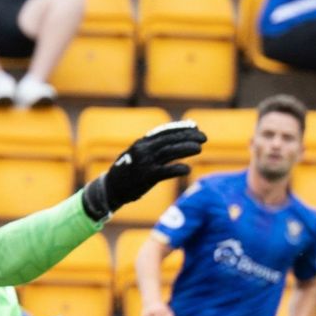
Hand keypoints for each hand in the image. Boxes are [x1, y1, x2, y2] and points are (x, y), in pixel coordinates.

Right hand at [82, 120, 204, 221]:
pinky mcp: (146, 177)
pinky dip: (177, 169)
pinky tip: (187, 169)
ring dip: (185, 149)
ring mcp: (144, 163)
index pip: (164, 132)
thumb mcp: (138, 154)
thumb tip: (174, 140)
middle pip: (169, 140)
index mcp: (142, 143)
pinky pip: (165, 172)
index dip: (181, 128)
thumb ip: (153, 147)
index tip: (195, 127)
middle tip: (204, 137)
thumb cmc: (128, 171)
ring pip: (169, 152)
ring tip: (199, 148)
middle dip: (188, 137)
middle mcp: (143, 150)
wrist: (111, 188)